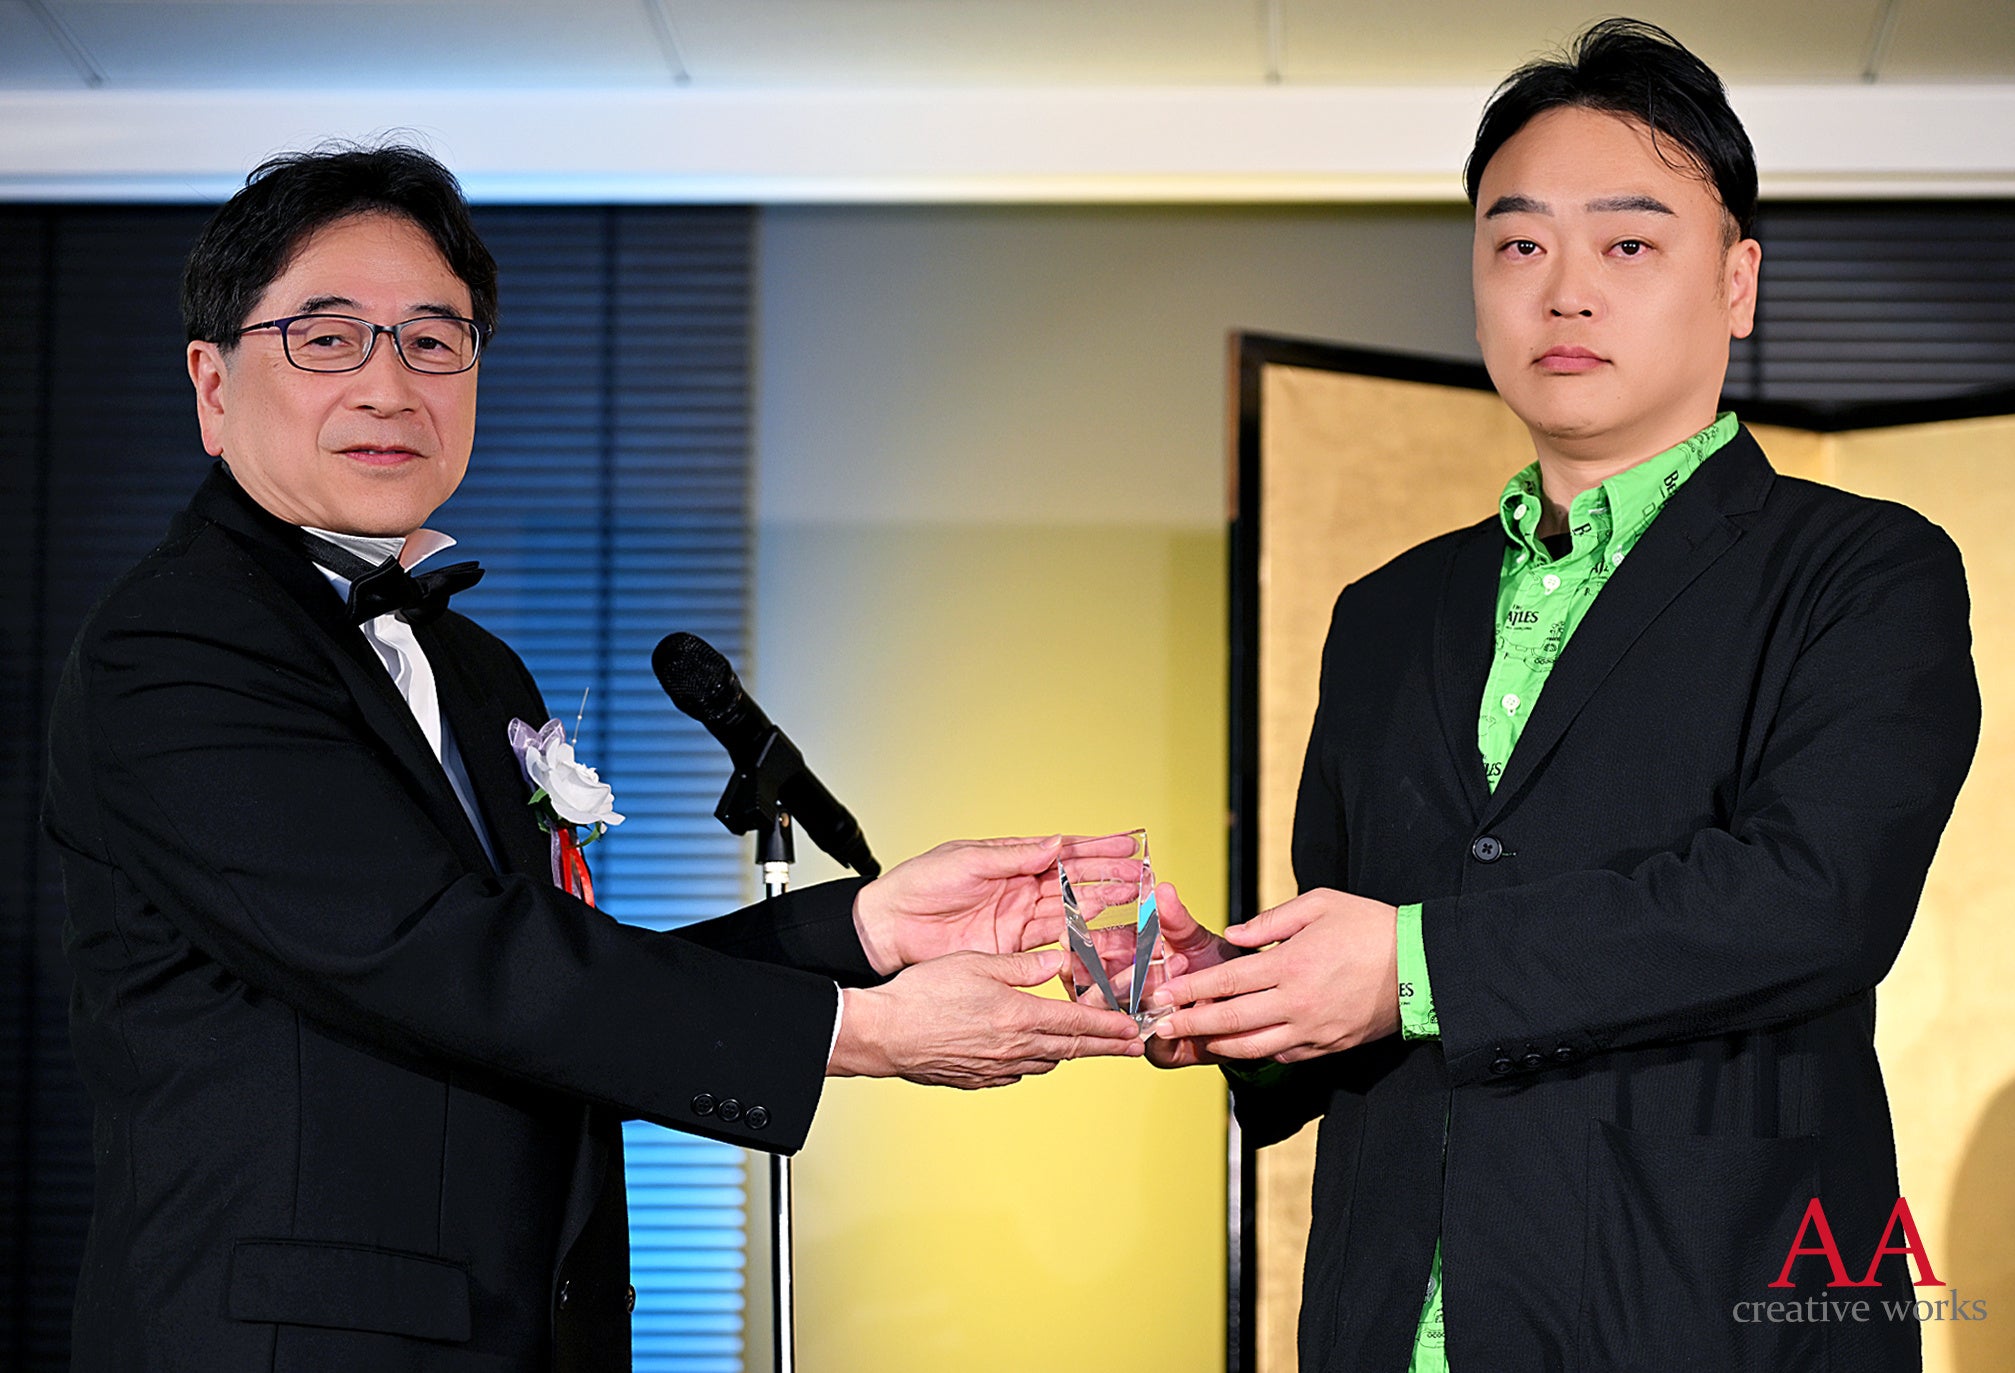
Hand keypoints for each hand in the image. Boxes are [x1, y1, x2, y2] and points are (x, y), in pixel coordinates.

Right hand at [830, 948, 1144, 1088]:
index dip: (1110, 1026)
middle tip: (1133, 1047)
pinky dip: (1034, 1063)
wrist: (883, 1034)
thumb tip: (1057, 962)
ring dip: (1070, 1053)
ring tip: (1087, 1047)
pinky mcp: (976, 1078)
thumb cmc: (922, 994)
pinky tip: (1033, 1056)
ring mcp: (995, 1068)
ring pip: (1045, 1061)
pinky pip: (1016, 1072)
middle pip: (1071, 1048)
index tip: (1134, 1029)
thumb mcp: (976, 963)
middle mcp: (1013, 1048)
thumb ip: (1021, 965)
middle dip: (1106, 1046)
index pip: (1078, 1023)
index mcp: (1018, 1016)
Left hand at [852, 832, 1142, 973]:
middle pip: (1076, 884)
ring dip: (1103, 914)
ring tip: (1135, 912)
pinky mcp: (1011, 951)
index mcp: (1012, 861)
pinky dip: (1078, 949)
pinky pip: (1052, 949)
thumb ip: (1014, 857)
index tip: (1130, 846)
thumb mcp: (968, 862)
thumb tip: (1054, 844)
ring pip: (1072, 917)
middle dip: (1112, 881)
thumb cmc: (920, 886)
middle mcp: (1021, 890)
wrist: (889, 929)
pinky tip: (1101, 949)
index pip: (1064, 853)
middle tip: (1144, 881)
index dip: (1098, 850)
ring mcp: (1018, 921)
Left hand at [1148, 889, 1399, 1063]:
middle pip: (1230, 1019)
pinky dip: (1255, 1053)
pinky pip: (1282, 1055)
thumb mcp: (1319, 904)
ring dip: (1217, 1043)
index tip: (1164, 992)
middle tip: (1160, 1025)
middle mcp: (1296, 1002)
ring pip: (1252, 1046)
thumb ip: (1270, 921)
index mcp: (1291, 964)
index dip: (1191, 989)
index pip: (1227, 981)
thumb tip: (1235, 934)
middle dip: (1190, 1022)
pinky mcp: (1327, 1045)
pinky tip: (1239, 1046)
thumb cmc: (1370, 927)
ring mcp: (1312, 1029)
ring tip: (1193, 1038)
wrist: (1422, 966)